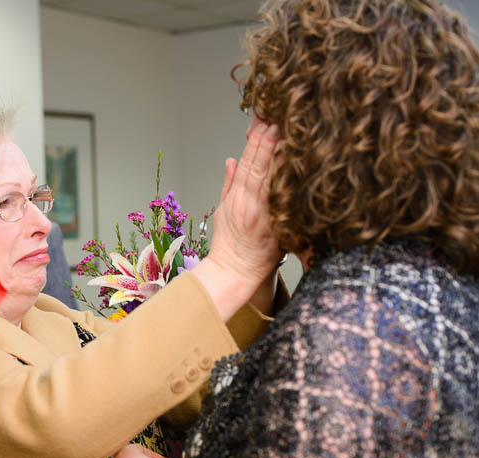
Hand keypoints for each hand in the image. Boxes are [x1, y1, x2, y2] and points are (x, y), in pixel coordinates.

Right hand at [206, 121, 280, 288]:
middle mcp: (251, 202)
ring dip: (285, 154)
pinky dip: (294, 181)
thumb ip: (229, 183)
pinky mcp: (280, 224)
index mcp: (236, 197)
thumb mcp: (223, 210)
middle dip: (271, 139)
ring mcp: (266, 213)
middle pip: (261, 164)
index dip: (256, 140)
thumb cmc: (229, 244)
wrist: (236, 271)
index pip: (246, 162)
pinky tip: (304, 165)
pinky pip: (288, 198)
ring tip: (295, 132)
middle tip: (283, 116)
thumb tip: (231, 159)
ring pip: (276, 178)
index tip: (265, 121)